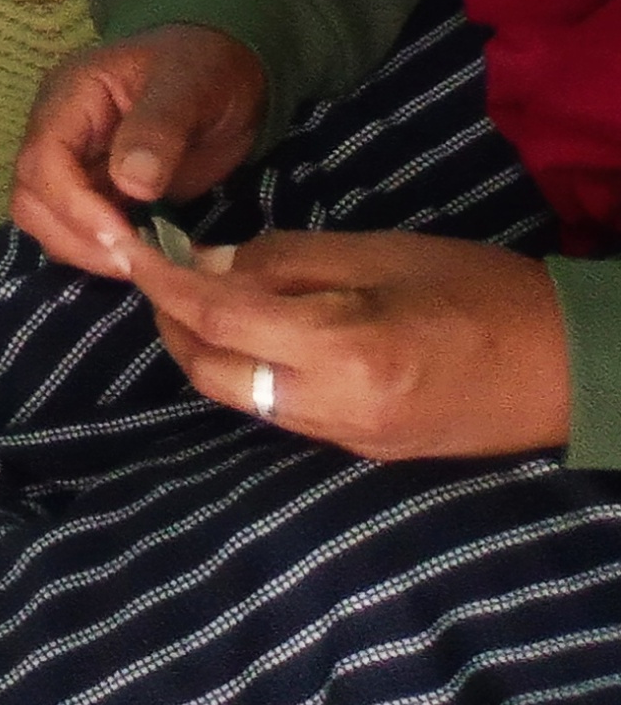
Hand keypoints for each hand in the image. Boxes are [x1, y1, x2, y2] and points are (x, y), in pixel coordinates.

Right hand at [9, 24, 268, 276]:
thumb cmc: (207, 67)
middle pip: (30, 197)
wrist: (227, 72)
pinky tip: (144, 260)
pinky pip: (78, 229)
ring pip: (45, 219)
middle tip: (134, 264)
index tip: (122, 238)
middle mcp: (58, 132)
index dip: (72, 205)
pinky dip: (102, 253)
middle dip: (73, 237)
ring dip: (83, 251)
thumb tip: (131, 185)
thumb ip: (159, 129)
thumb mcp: (190, 85)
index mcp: (70, 97)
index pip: (42, 160)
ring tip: (141, 265)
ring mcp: (75, 164)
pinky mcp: (98, 191)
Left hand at [136, 231, 571, 460]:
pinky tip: (259, 337)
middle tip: (164, 276)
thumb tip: (206, 263)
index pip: (216, 319)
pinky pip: (281, 416)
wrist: (573, 365)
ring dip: (207, 353)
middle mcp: (337, 409)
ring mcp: (352, 440)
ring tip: (205, 301)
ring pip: (239, 401)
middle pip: (212, 373)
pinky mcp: (366, 452)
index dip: (163, 284)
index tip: (132, 251)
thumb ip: (286, 261)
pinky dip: (250, 376)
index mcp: (344, 351)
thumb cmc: (482, 291)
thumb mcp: (381, 252)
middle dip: (173, 325)